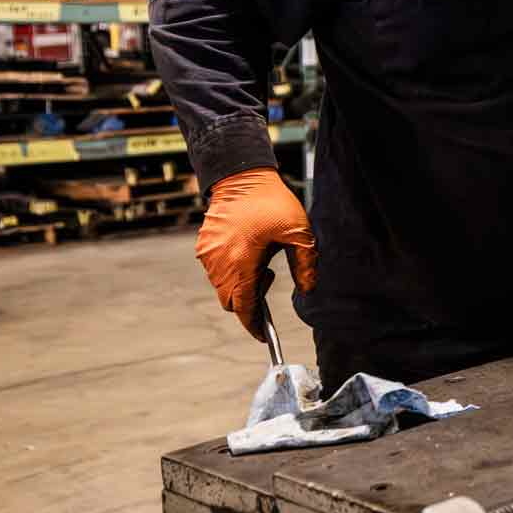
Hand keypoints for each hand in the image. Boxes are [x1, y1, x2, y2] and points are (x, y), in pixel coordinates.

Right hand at [197, 167, 317, 340]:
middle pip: (231, 301)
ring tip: (262, 260)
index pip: (244, 307)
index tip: (264, 336)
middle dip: (250, 301)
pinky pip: (215, 271)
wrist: (241, 176)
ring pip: (222, 286)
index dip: (254, 325)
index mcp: (241, 264)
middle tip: (270, 278)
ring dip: (241, 285)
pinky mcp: (203, 246)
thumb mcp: (299, 232)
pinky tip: (249, 251)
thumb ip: (306, 264)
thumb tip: (309, 290)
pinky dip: (231, 272)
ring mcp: (208, 256)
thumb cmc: (272, 202)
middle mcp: (218, 264)